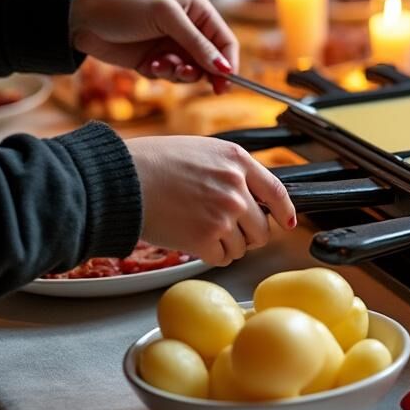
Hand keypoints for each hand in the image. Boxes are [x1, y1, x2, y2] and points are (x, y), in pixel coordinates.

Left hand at [69, 0, 237, 93]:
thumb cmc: (124, 7)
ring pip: (192, 72)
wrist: (81, 19)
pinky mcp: (156, 62)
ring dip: (178, 73)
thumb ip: (197, 43)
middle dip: (201, 71)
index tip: (225, 82)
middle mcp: (189, 30)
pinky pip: (170, 77)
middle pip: (212, 61)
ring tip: (160, 65)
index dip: (228, 62)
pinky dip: (161, 74)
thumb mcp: (166, 18)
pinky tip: (147, 65)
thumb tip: (224, 67)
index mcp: (198, 11)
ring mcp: (172, 47)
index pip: (226, 41)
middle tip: (186, 74)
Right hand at [127, 137, 295, 266]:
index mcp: (236, 161)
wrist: (121, 180)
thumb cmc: (152, 162)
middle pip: (263, 227)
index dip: (284, 211)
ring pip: (244, 246)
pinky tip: (195, 243)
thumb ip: (230, 170)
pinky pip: (223, 258)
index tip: (287, 221)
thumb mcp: (201, 151)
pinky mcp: (206, 238)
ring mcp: (223, 214)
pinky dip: (212, 256)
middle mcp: (236, 187)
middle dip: (250, 234)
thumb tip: (248, 193)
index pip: (277, 191)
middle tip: (231, 233)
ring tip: (204, 233)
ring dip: (229, 246)